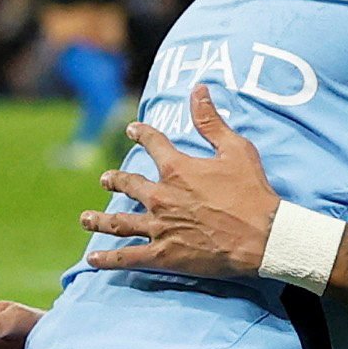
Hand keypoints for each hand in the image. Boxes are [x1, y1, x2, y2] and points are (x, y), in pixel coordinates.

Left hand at [80, 85, 280, 278]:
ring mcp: (159, 227)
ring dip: (100, 220)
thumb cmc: (252, 192)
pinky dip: (109, 259)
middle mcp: (161, 197)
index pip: (153, 144)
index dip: (141, 134)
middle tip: (106, 179)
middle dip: (115, 180)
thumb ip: (211, 121)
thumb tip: (198, 89)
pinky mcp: (164, 255)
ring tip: (86, 219)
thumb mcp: (235, 149)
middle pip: (129, 184)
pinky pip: (128, 257)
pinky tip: (93, 259)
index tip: (132, 129)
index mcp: (177, 169)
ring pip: (120, 222)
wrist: (261, 237)